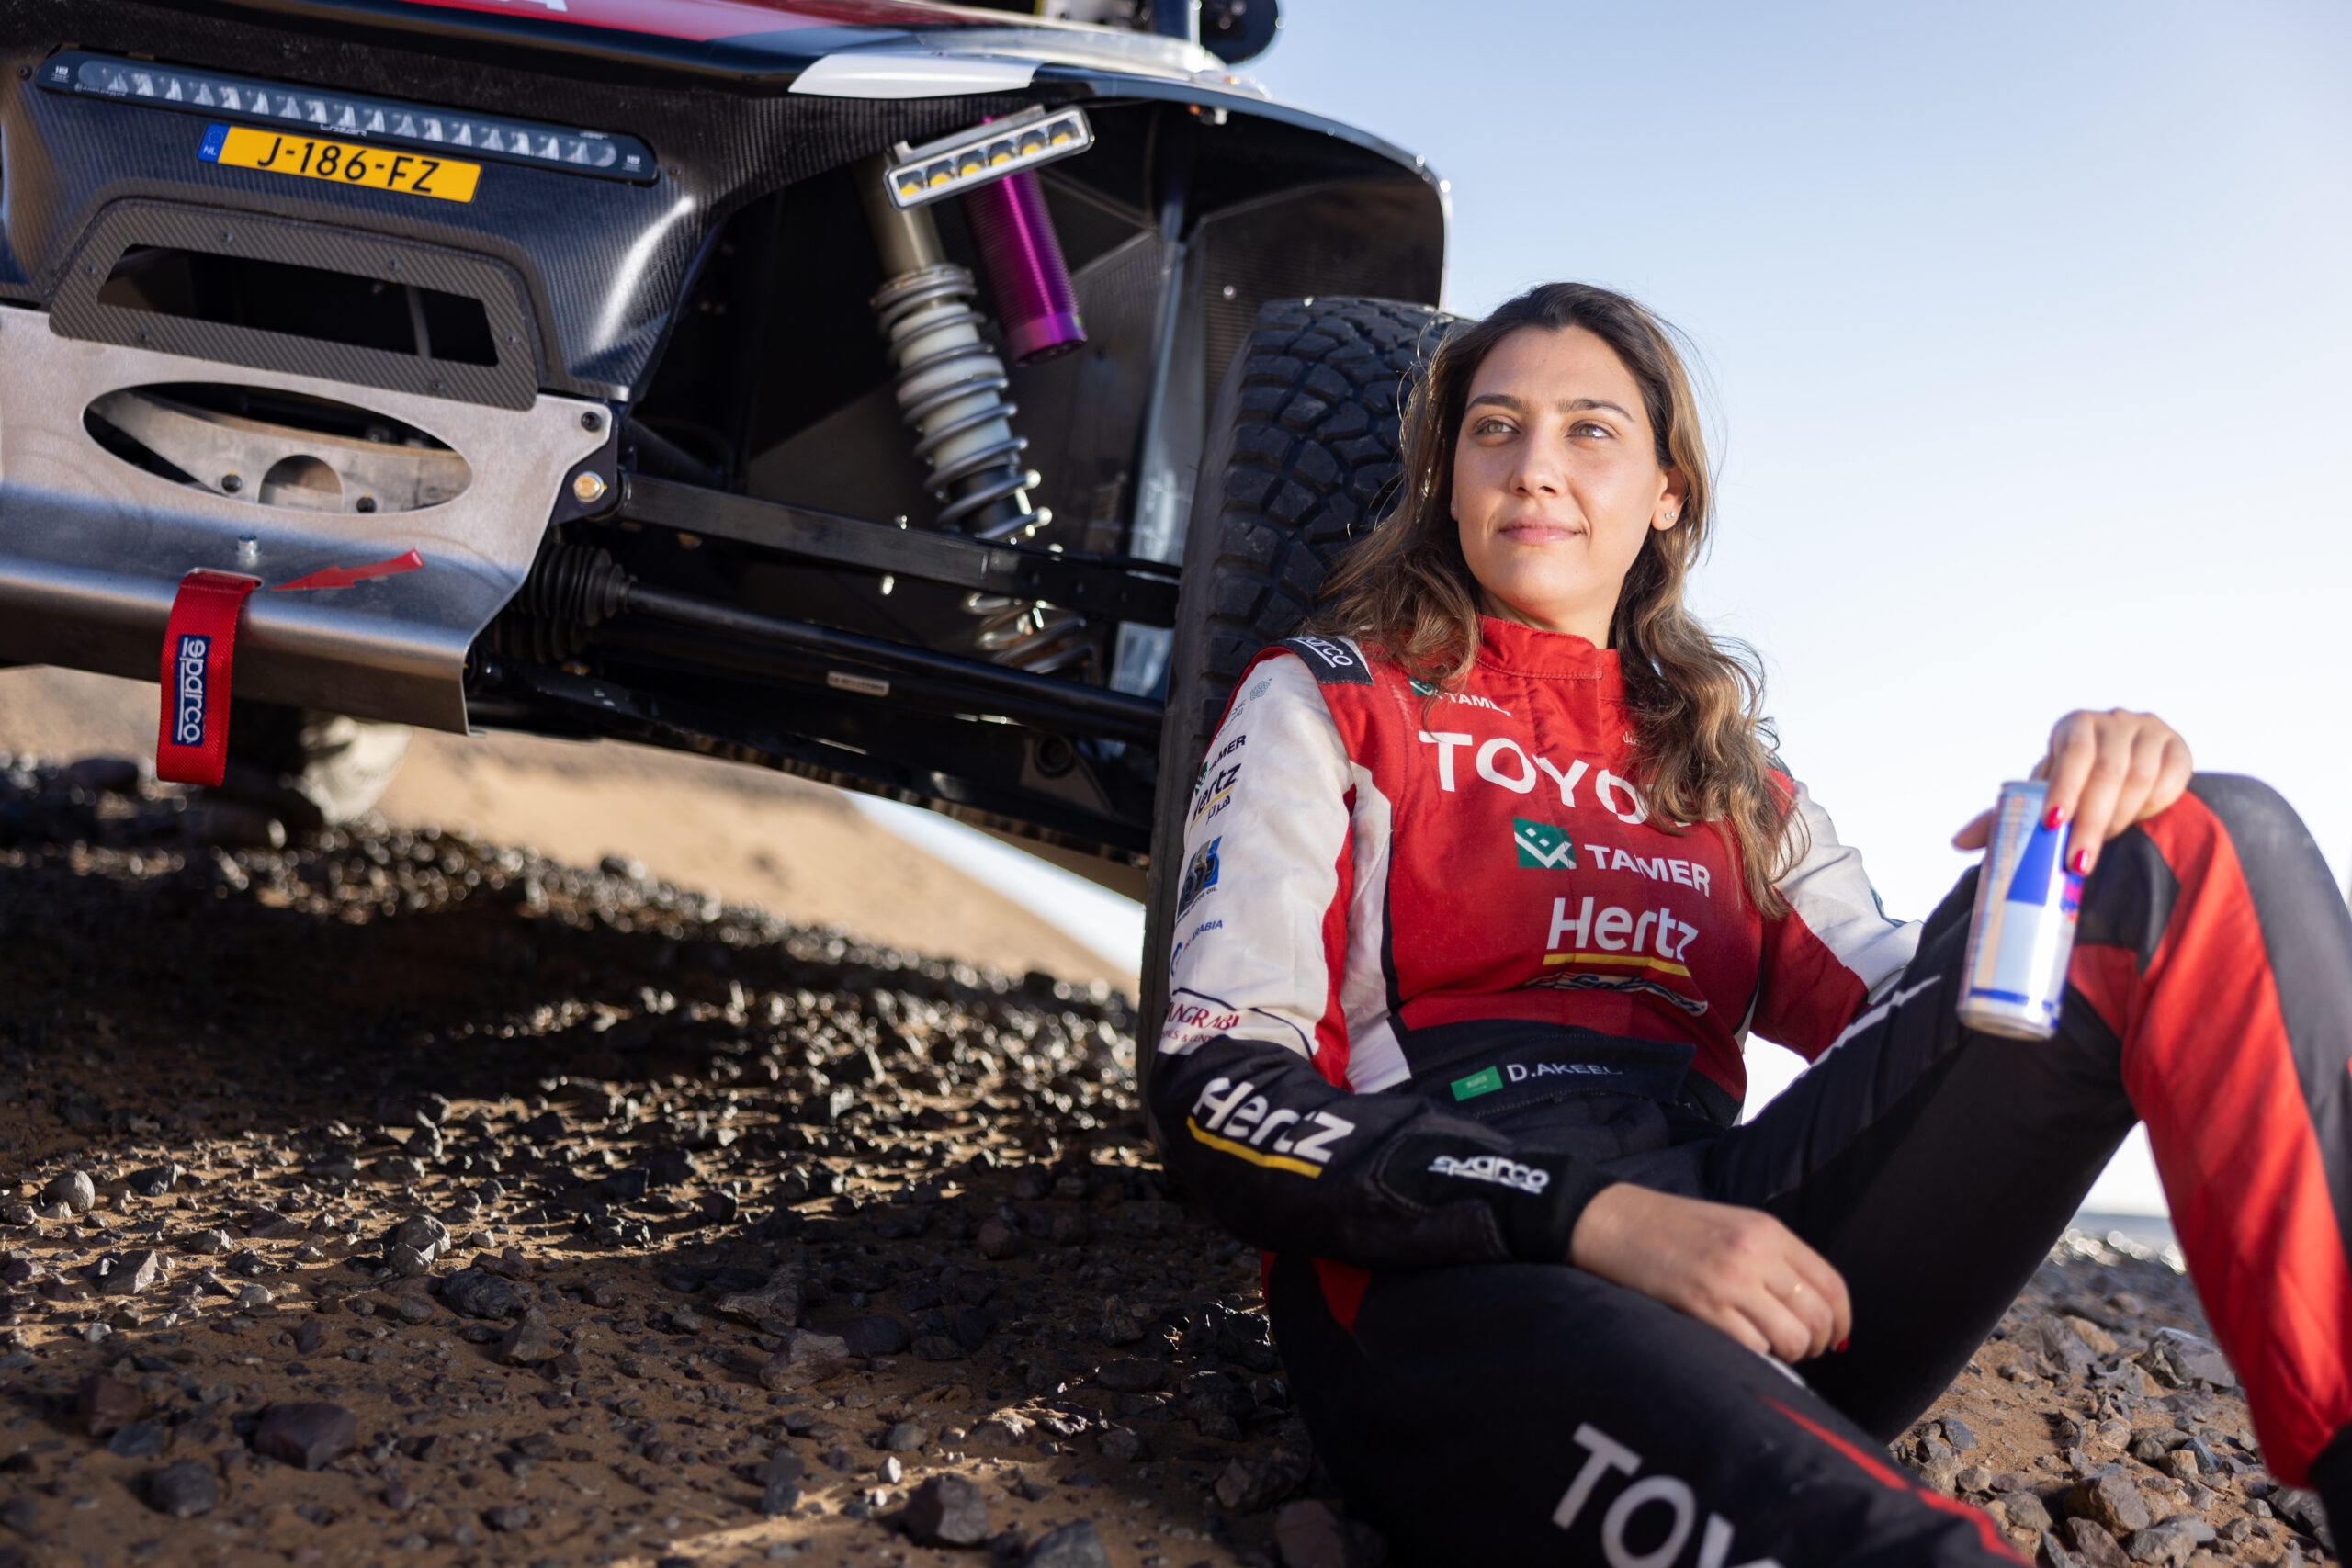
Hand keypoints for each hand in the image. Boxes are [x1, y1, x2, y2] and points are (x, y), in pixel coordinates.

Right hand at [1568, 1183, 1850, 1360]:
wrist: (1613, 1222)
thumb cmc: (1671, 1229)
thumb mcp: (1733, 1226)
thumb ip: (1773, 1259)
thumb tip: (1814, 1312)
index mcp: (1767, 1231)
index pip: (1831, 1284)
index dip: (1841, 1320)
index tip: (1835, 1339)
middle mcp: (1755, 1254)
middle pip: (1817, 1317)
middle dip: (1816, 1344)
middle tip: (1798, 1350)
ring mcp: (1730, 1281)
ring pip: (1792, 1339)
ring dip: (1787, 1355)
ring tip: (1765, 1348)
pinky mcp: (1703, 1307)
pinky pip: (1753, 1349)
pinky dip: (1754, 1356)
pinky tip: (1737, 1345)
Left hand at [1950, 709, 2192, 875]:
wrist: (2127, 766)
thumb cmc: (2074, 784)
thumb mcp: (2043, 791)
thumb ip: (2006, 815)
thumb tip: (1958, 843)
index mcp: (2073, 727)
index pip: (2071, 754)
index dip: (2064, 788)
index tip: (2051, 824)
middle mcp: (2113, 722)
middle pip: (2107, 771)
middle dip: (2091, 821)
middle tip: (2076, 864)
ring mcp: (2150, 732)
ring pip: (2141, 777)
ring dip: (2120, 817)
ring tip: (2100, 848)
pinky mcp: (2180, 749)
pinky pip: (2173, 779)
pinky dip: (2154, 805)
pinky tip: (2137, 823)